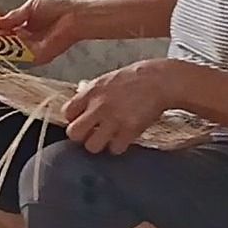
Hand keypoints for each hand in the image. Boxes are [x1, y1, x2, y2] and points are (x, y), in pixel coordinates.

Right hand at [0, 0, 88, 64]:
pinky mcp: (36, 57)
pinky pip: (20, 57)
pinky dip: (10, 53)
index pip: (3, 33)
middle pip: (4, 44)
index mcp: (23, 28)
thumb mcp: (29, 10)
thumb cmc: (56, 10)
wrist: (73, 17)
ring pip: (10, 51)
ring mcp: (30, 50)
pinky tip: (0, 46)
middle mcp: (25, 41)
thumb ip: (12, 18)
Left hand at [59, 59, 178, 154]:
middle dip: (81, 136)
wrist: (160, 80)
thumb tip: (79, 107)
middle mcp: (99, 106)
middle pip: (74, 133)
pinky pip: (115, 148)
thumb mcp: (106, 80)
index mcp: (91, 91)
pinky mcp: (130, 130)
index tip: (82, 120)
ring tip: (107, 138)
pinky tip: (123, 138)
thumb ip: (91, 94)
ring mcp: (114, 119)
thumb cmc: (135, 78)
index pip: (67, 113)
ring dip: (99, 144)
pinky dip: (119, 146)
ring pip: (92, 146)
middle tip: (91, 133)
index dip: (74, 119)